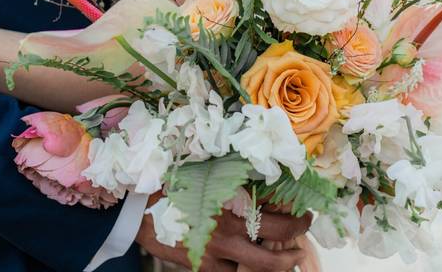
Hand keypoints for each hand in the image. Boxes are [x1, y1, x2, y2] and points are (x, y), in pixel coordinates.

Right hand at [136, 199, 309, 271]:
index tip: (304, 211)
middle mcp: (229, 222)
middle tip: (303, 234)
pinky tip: (250, 266)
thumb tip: (263, 189)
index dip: (294, 211)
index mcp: (231, 196)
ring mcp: (219, 247)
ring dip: (282, 262)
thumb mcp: (203, 179)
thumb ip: (231, 185)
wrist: (138, 211)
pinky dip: (244, 270)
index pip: (275, 204)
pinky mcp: (205, 265)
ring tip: (291, 259)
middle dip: (297, 235)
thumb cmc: (171, 189)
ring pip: (263, 263)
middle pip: (278, 232)